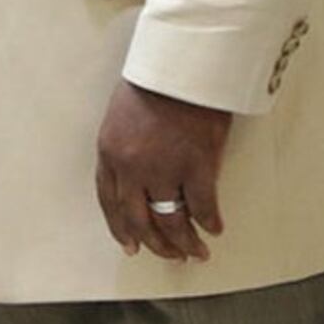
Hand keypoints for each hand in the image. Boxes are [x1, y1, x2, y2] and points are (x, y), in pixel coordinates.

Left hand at [95, 79, 231, 261]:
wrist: (181, 67)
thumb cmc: (154, 84)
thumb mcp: (120, 118)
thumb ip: (124, 150)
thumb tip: (138, 179)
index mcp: (109, 154)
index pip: (109, 202)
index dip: (120, 228)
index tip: (130, 245)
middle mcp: (132, 167)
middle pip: (138, 219)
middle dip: (154, 243)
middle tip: (169, 255)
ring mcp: (164, 168)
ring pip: (170, 219)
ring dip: (183, 242)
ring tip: (195, 253)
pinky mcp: (196, 166)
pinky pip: (203, 206)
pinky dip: (209, 222)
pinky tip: (214, 229)